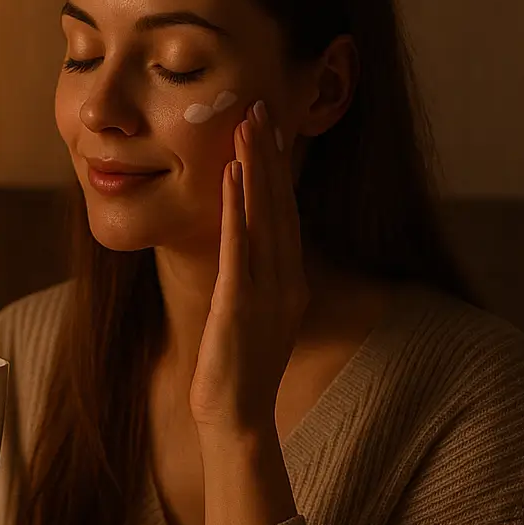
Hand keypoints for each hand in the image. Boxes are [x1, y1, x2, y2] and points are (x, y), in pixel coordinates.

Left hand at [189, 99, 309, 435]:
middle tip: (261, 105)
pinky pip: (240, 248)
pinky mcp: (240, 305)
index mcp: (290, 281)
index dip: (280, 169)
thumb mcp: (253, 316)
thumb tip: (247, 249)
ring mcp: (267, 292)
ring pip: (265, 217)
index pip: (287, 214)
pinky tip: (233, 177)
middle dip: (271, 153)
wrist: (237, 419)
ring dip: (257, 167)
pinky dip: (238, 210)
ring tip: (248, 124)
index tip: (271, 128)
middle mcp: (287, 280)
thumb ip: (256, 280)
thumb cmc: (238, 370)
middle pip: (281, 204)